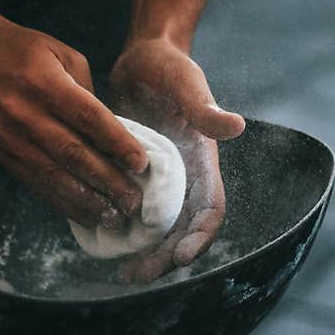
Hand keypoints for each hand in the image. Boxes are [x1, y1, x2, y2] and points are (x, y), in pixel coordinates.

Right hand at [0, 16, 148, 228]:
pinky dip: (64, 203)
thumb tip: (115, 139)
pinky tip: (87, 215)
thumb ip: (90, 96)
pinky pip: (37, 184)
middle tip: (135, 201)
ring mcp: (10, 138)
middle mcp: (24, 112)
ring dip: (88, 201)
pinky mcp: (3, 155)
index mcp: (44, 82)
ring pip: (55, 176)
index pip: (88, 118)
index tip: (141, 164)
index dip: (117, 143)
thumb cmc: (30, 53)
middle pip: (74, 154)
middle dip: (108, 181)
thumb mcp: (66, 56)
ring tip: (115, 217)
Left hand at [109, 37, 244, 281]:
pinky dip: (121, 232)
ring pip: (155, 229)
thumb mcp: (186, 83)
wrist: (141, 59)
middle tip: (138, 276)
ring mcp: (158, 181)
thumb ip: (204, 107)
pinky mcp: (133, 178)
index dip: (199, 237)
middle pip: (180, 230)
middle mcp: (183, 178)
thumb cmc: (168, 66)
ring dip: (143, 253)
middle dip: (164, 257)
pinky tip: (99, 244)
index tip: (180, 257)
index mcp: (202, 162)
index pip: (209, 209)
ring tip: (122, 274)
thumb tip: (234, 126)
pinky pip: (131, 213)